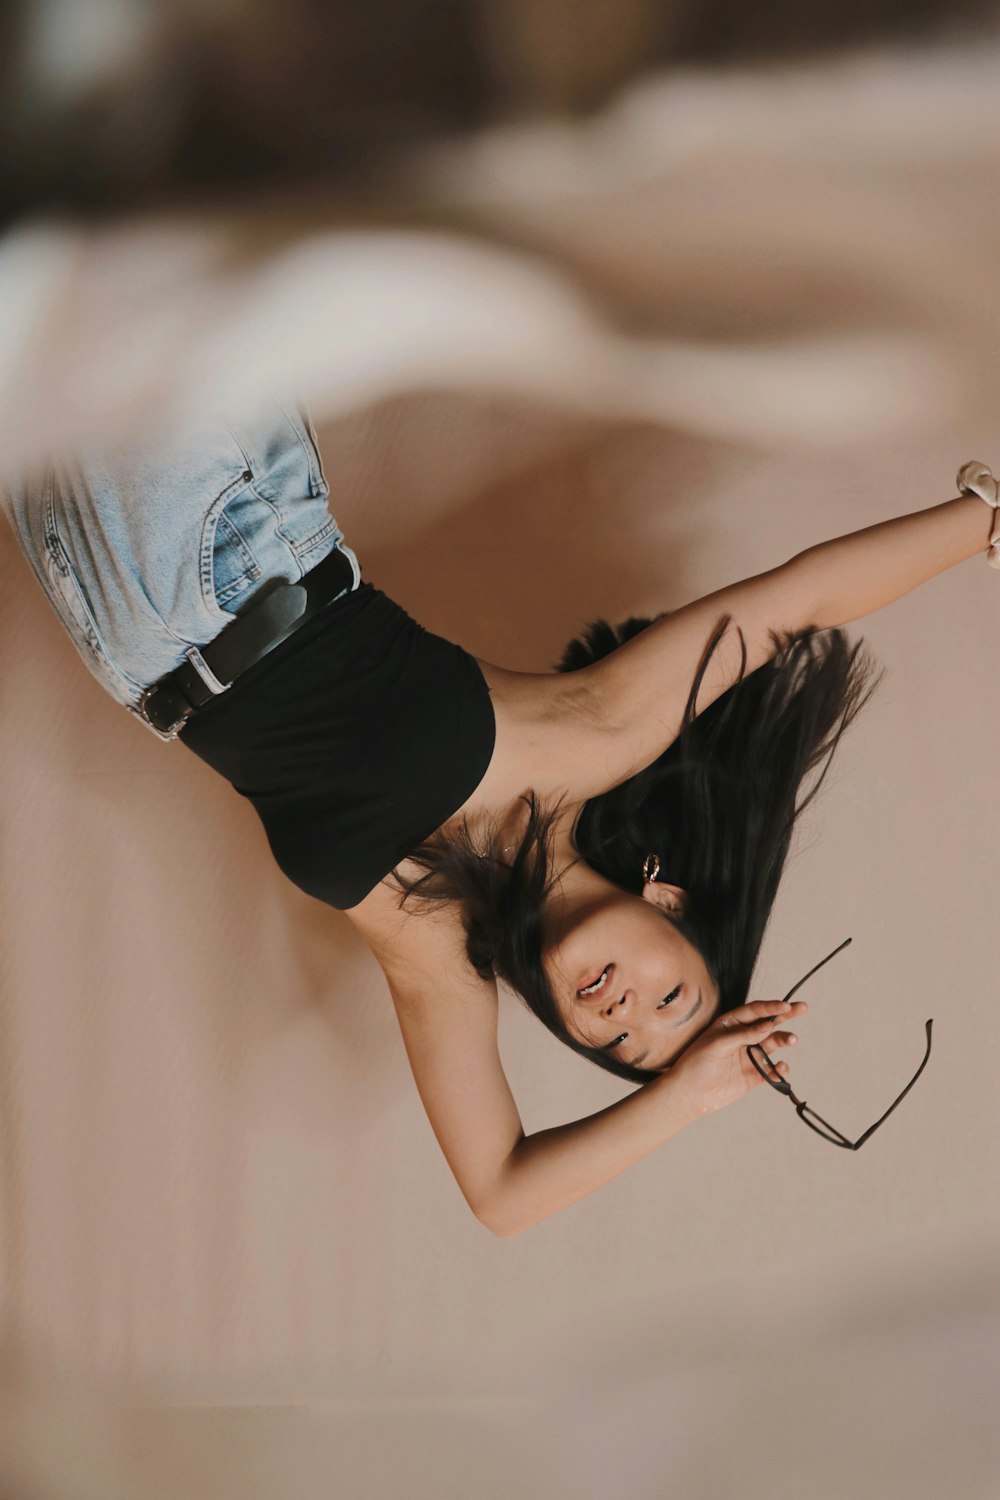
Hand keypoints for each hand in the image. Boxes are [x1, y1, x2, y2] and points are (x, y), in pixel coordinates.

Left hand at [668, 998, 806, 1120]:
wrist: (688, 1095)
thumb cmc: (696, 1063)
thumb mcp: (717, 1044)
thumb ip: (743, 1036)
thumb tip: (767, 1026)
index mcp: (730, 1024)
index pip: (754, 1011)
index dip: (770, 1007)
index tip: (785, 1006)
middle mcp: (742, 1037)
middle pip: (768, 1023)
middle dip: (785, 1015)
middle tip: (802, 1007)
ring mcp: (749, 1056)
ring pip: (772, 1045)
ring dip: (783, 1040)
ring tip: (791, 1039)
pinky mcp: (753, 1076)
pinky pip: (771, 1071)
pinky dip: (778, 1069)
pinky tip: (781, 1067)